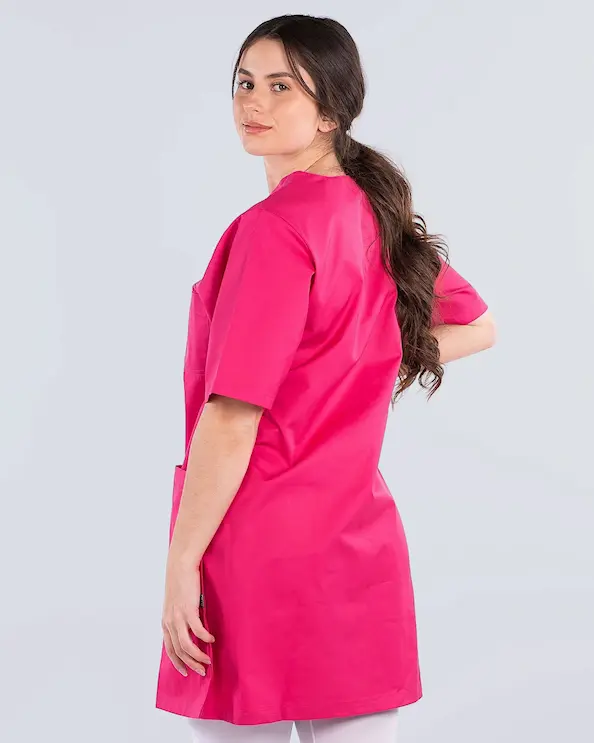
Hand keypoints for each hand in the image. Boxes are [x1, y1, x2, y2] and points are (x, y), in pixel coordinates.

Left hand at [161, 558, 214, 676]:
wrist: (180, 566)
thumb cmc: (180, 583)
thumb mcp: (175, 604)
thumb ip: (179, 618)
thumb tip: (188, 630)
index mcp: (166, 622)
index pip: (170, 649)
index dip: (178, 663)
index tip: (186, 672)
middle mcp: (169, 622)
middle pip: (179, 651)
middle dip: (191, 664)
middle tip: (203, 671)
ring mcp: (178, 617)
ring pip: (187, 645)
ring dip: (198, 655)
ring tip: (208, 660)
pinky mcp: (188, 609)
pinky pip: (197, 630)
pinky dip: (205, 637)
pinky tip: (212, 639)